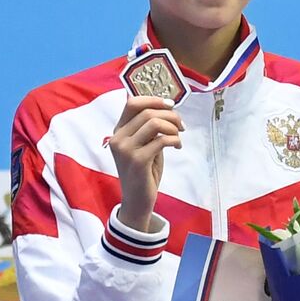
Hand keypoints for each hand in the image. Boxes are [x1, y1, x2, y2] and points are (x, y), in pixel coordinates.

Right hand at [111, 96, 182, 231]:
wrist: (137, 200)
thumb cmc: (144, 171)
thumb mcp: (145, 145)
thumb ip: (150, 128)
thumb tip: (166, 108)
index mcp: (118, 131)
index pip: (132, 103)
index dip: (154, 100)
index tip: (171, 105)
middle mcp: (118, 138)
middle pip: (147, 112)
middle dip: (170, 115)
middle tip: (181, 126)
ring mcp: (125, 149)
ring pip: (154, 123)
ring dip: (173, 127)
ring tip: (178, 137)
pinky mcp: (137, 160)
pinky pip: (161, 140)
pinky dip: (174, 140)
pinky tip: (177, 146)